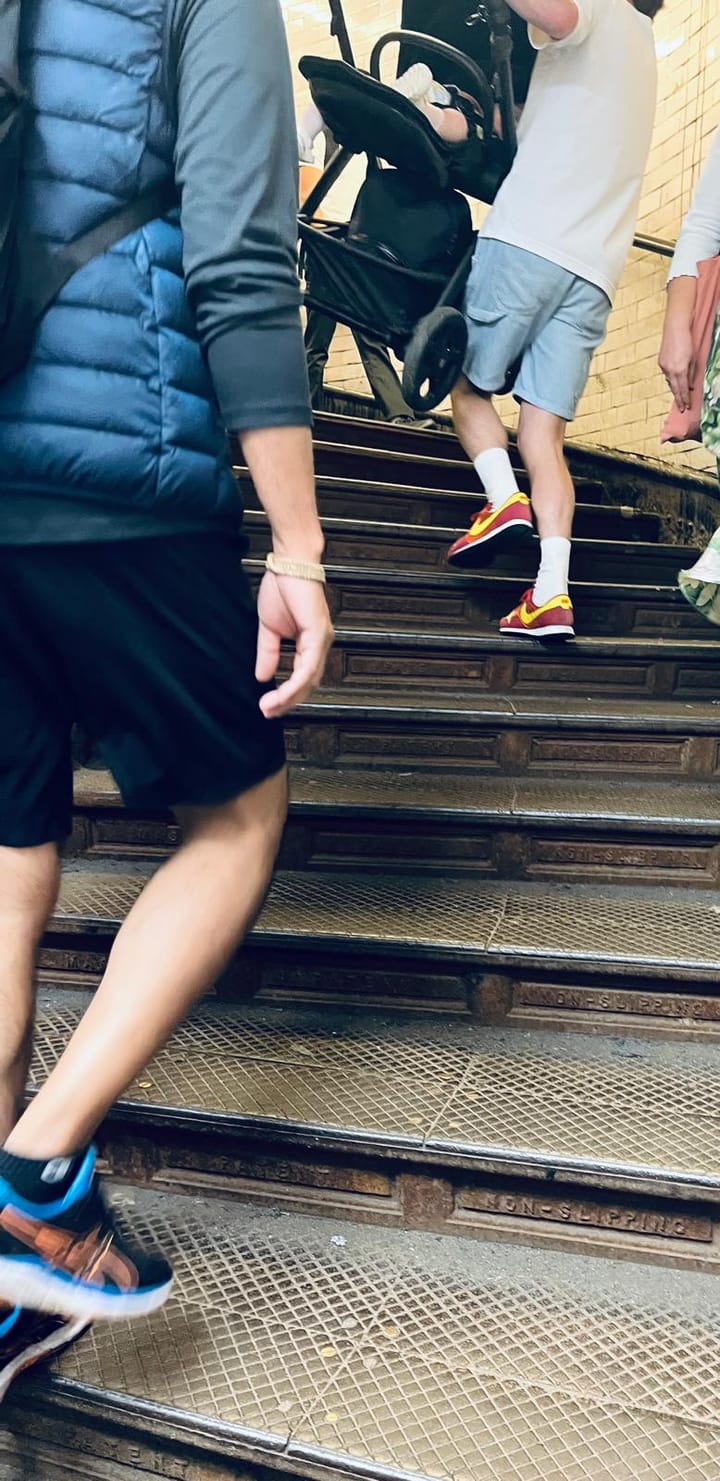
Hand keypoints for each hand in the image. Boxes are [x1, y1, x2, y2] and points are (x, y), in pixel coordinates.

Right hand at [255, 571, 333, 718]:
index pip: (301, 678)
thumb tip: (262, 677)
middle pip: (307, 685)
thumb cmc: (283, 588)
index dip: (285, 695)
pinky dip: (294, 683)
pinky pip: (307, 666)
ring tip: (270, 707)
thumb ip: (268, 653)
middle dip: (287, 702)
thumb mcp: (269, 629)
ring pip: (308, 680)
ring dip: (289, 698)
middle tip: (267, 712)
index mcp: (310, 644)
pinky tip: (281, 693)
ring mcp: (321, 640)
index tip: (267, 707)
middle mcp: (320, 645)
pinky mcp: (318, 634)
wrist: (289, 564)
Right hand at [659, 317, 695, 412]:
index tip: (686, 407)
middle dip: (678, 400)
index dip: (685, 399)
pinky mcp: (660, 363)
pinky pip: (666, 375)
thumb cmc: (687, 342)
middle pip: (674, 390)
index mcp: (680, 370)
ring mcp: (664, 367)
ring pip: (669, 382)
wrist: (675, 328)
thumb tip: (690, 386)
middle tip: (681, 409)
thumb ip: (692, 374)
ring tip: (679, 397)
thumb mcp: (693, 359)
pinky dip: (671, 380)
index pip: (683, 390)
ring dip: (675, 389)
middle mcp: (670, 371)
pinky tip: (674, 381)